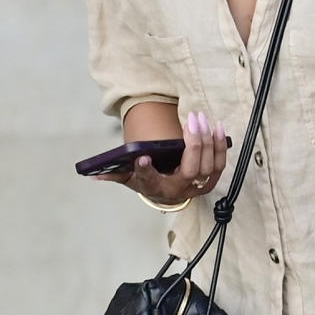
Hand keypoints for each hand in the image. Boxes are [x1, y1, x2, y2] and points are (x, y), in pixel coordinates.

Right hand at [95, 111, 228, 205]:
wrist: (168, 195)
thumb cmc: (149, 183)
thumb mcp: (130, 179)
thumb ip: (115, 174)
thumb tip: (94, 175)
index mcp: (156, 189)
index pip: (149, 181)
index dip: (145, 171)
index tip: (141, 158)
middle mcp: (180, 190)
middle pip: (190, 169)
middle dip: (194, 144)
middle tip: (191, 120)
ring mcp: (198, 185)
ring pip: (209, 165)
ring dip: (208, 140)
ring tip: (202, 119)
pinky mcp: (210, 178)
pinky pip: (219, 163)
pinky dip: (220, 145)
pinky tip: (217, 127)